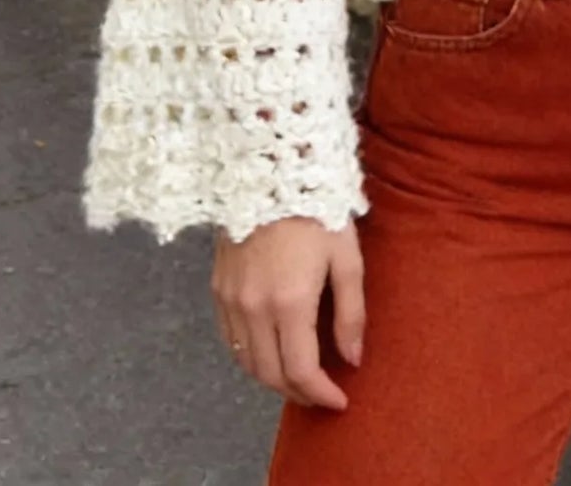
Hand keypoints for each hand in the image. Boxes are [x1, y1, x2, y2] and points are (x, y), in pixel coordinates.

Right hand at [213, 216, 364, 409]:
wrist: (271, 169)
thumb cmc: (317, 208)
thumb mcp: (346, 256)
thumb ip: (351, 312)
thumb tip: (353, 359)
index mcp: (289, 302)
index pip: (301, 371)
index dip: (321, 394)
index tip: (339, 400)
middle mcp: (253, 307)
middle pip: (270, 375)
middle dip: (298, 393)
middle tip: (321, 394)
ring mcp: (230, 298)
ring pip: (246, 362)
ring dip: (272, 378)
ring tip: (299, 377)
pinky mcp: (217, 287)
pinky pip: (230, 339)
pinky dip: (249, 356)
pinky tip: (269, 351)